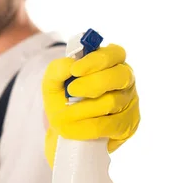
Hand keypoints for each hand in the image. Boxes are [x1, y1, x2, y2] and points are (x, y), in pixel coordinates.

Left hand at [41, 44, 139, 166]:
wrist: (63, 127)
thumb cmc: (62, 97)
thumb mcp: (53, 81)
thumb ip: (58, 69)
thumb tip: (70, 65)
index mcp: (111, 61)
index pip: (114, 53)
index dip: (96, 61)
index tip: (75, 69)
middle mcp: (125, 79)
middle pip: (121, 76)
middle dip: (94, 83)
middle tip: (71, 91)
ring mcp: (130, 102)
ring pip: (112, 102)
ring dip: (83, 109)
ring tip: (61, 115)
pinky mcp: (128, 125)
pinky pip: (109, 126)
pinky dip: (85, 127)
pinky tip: (70, 129)